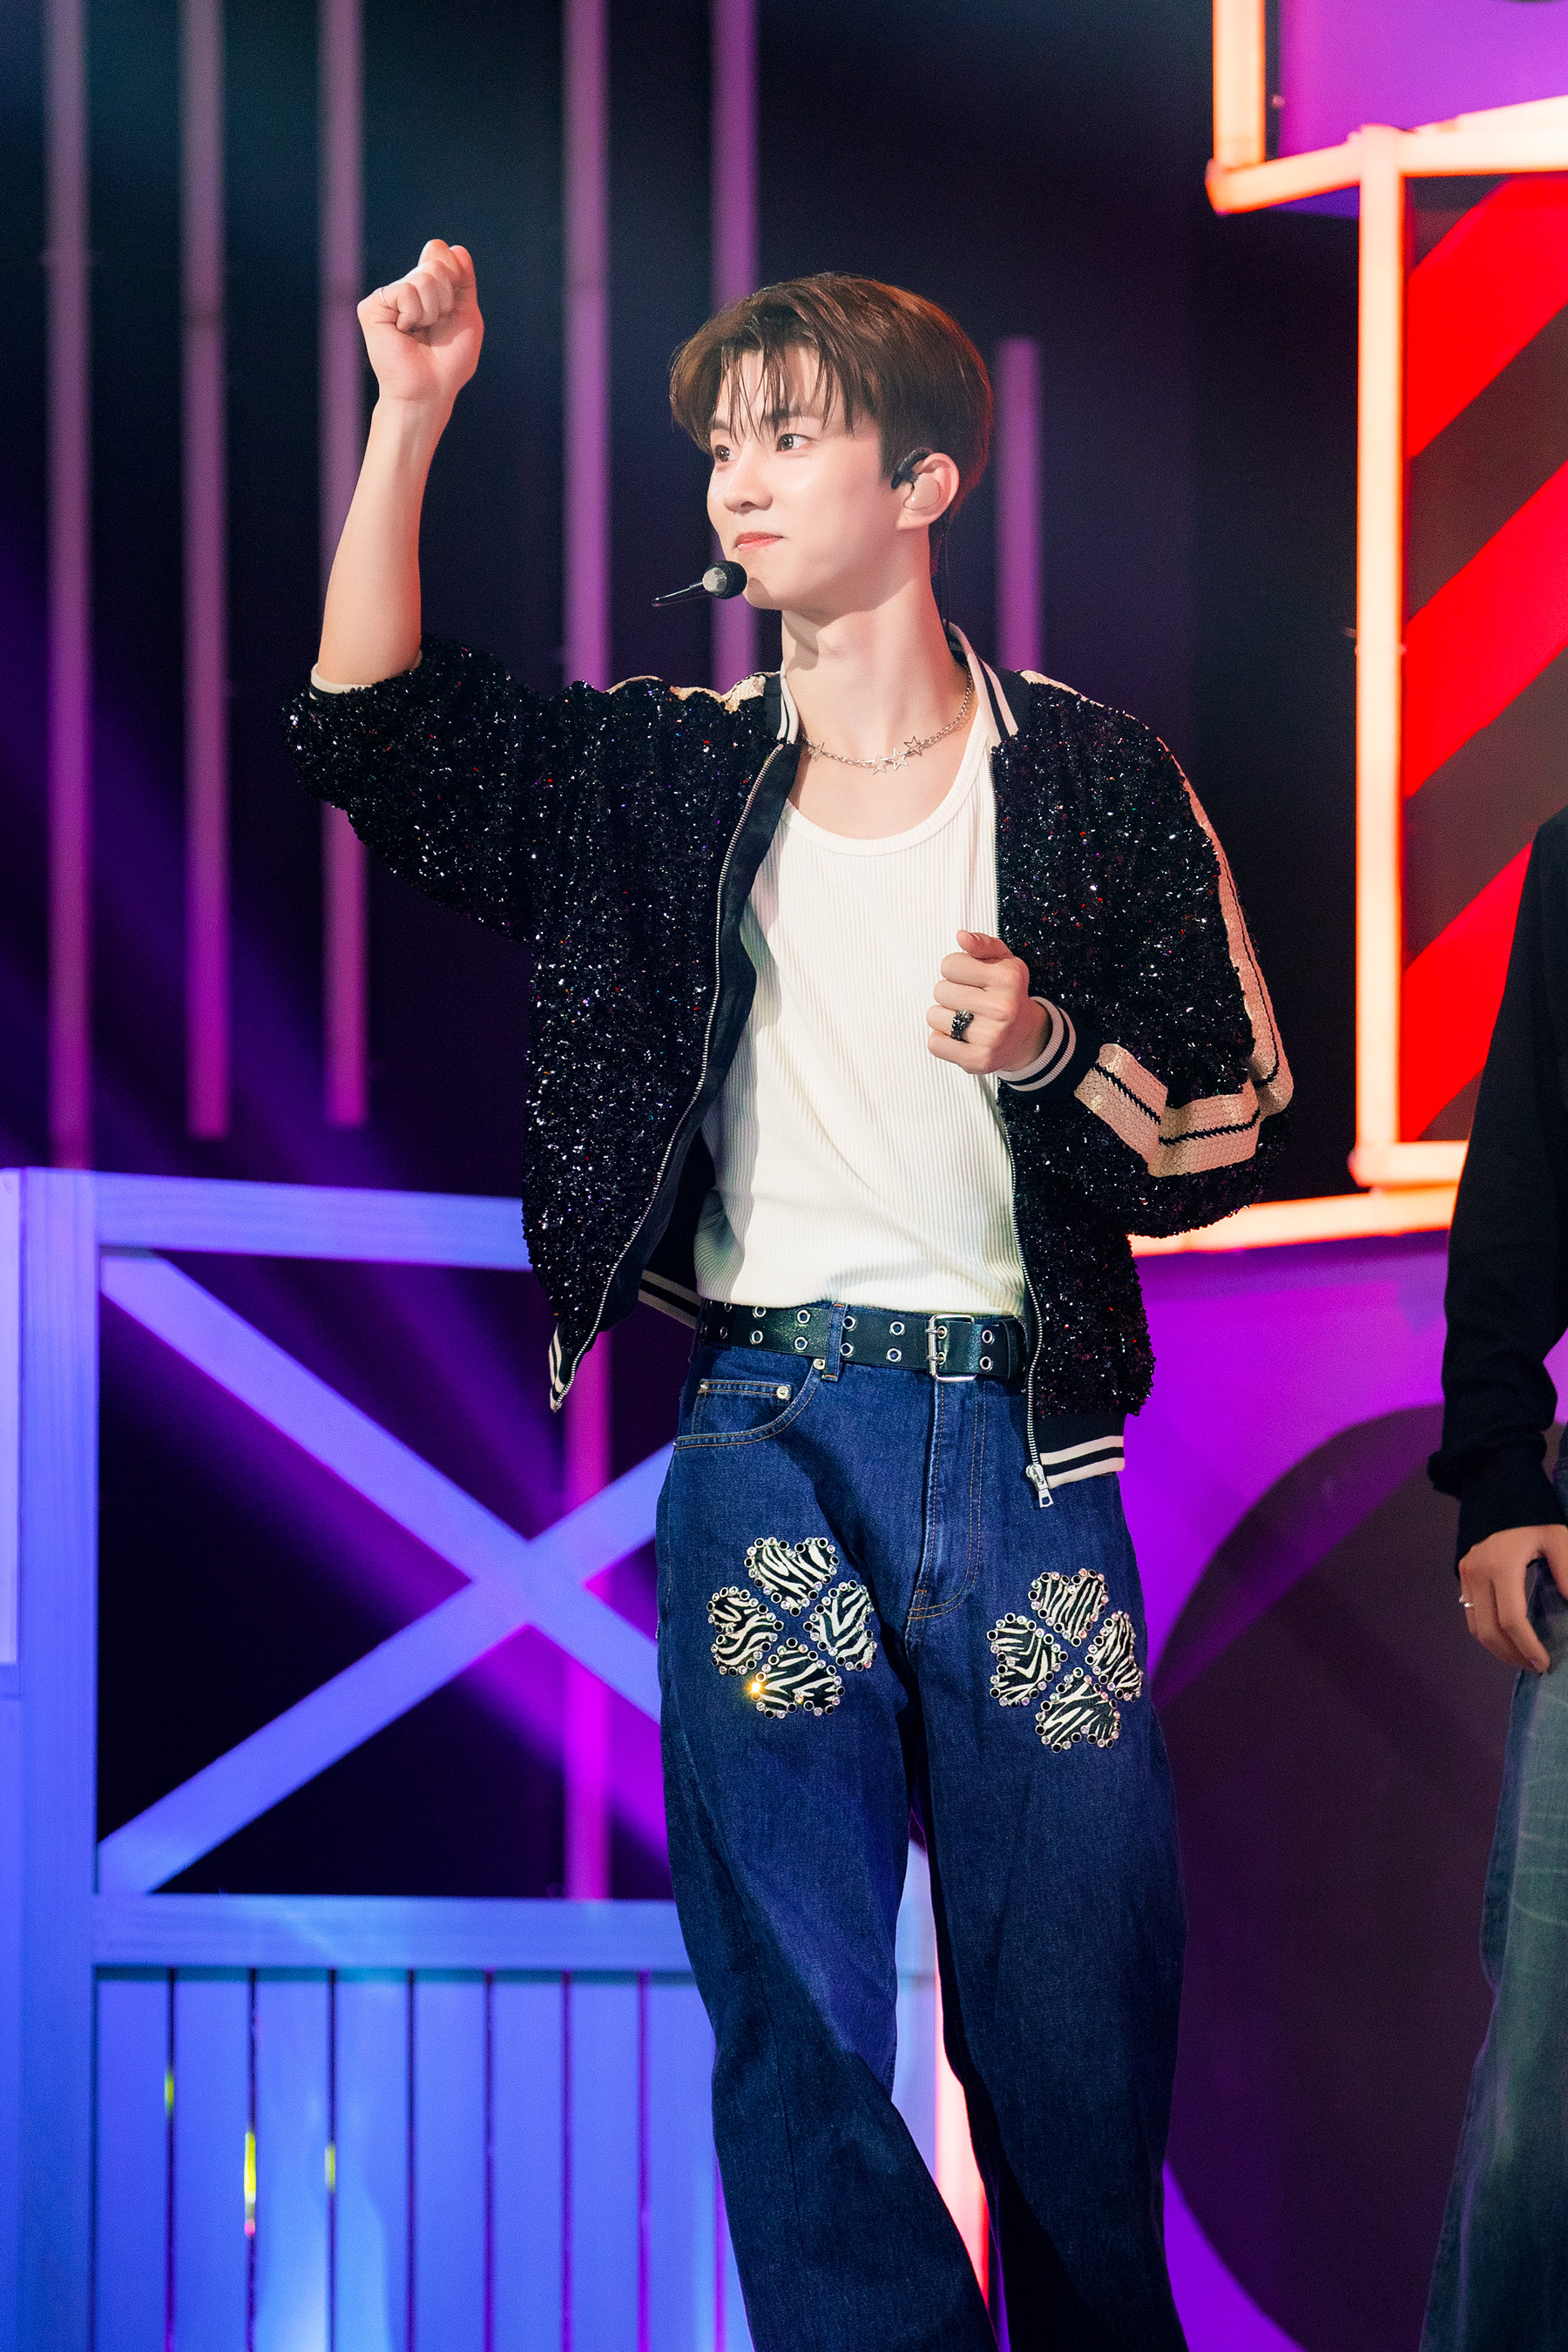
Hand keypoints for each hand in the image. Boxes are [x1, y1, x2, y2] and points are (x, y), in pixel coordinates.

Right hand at [359, 239, 482, 414]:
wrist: (430, 389)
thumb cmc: (449, 361)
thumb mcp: (467, 315)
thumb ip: (464, 280)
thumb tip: (455, 248)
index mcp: (427, 289)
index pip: (444, 254)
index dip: (455, 278)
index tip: (452, 308)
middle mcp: (406, 289)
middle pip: (436, 265)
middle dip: (446, 299)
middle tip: (434, 326)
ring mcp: (388, 297)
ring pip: (423, 278)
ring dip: (432, 310)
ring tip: (420, 331)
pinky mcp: (372, 306)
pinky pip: (405, 292)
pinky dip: (414, 314)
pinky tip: (404, 332)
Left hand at [926, 930, 1048, 1073]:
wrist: (1025, 1037)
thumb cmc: (1009, 994)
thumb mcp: (1004, 962)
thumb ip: (983, 944)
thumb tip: (962, 936)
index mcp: (1008, 978)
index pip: (949, 965)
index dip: (955, 970)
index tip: (970, 979)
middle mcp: (1002, 1008)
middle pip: (940, 990)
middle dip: (950, 994)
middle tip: (970, 1001)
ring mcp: (990, 1037)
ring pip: (934, 1016)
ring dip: (945, 1017)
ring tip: (966, 1018)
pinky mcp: (978, 1060)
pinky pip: (935, 1043)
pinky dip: (941, 1039)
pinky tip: (960, 1036)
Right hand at [1458, 1521, 1567, 1672]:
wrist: (1500, 1497)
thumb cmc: (1534, 1521)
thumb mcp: (1558, 1539)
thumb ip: (1567, 1571)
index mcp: (1501, 1566)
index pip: (1511, 1618)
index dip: (1527, 1645)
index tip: (1544, 1663)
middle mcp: (1477, 1574)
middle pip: (1490, 1630)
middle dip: (1513, 1655)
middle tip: (1536, 1666)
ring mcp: (1466, 1576)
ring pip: (1476, 1628)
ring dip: (1499, 1650)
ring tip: (1523, 1658)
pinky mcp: (1462, 1578)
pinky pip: (1471, 1617)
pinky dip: (1488, 1636)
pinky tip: (1507, 1641)